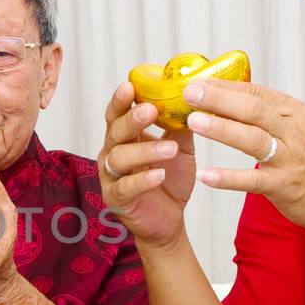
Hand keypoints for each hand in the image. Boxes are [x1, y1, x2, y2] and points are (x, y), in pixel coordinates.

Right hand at [98, 81, 194, 248]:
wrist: (168, 219)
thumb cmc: (169, 180)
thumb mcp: (179, 148)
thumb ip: (179, 126)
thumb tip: (193, 98)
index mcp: (124, 136)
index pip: (117, 113)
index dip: (121, 100)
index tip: (130, 85)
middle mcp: (112, 153)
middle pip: (115, 131)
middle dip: (132, 119)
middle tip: (151, 110)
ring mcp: (111, 177)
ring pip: (120, 158)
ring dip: (146, 151)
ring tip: (170, 149)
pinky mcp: (116, 199)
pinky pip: (126, 187)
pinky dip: (142, 180)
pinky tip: (159, 175)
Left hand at [184, 78, 304, 233]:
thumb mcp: (299, 126)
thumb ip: (268, 113)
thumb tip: (226, 96)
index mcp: (294, 112)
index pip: (255, 92)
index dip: (224, 85)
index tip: (196, 80)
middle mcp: (293, 131)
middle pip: (253, 109)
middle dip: (219, 98)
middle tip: (189, 93)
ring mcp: (290, 159)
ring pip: (253, 139)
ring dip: (222, 129)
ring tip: (193, 121)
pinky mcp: (285, 186)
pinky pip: (253, 180)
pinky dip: (228, 178)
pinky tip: (205, 176)